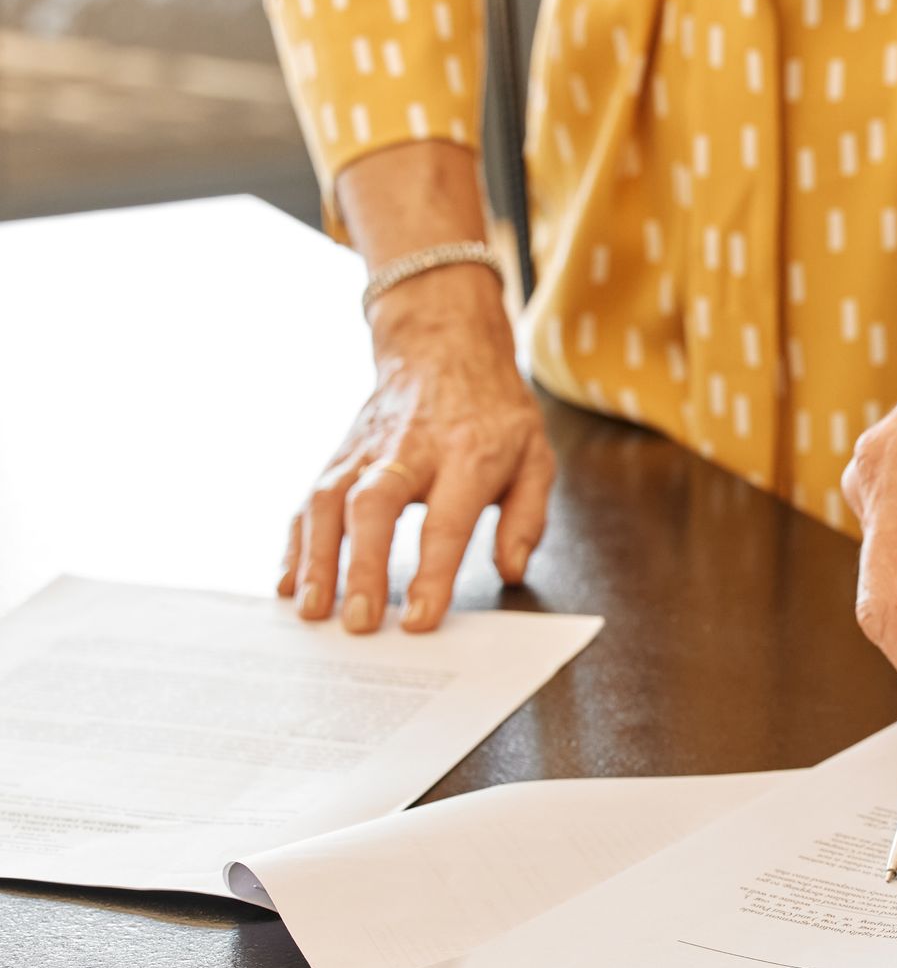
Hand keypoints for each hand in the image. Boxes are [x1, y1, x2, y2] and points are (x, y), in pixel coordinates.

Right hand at [279, 264, 552, 632]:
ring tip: (311, 610)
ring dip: (316, 558)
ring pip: (328, 500)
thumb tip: (511, 570)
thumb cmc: (494, 413)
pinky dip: (294, 541)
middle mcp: (409, 450)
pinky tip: (289, 581)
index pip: (447, 521)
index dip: (432, 573)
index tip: (419, 618)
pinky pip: (308, 497)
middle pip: (373, 505)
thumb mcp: (536, 457)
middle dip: (362, 565)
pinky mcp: (339, 454)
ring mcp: (366, 450)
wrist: (445, 346)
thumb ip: (527, 518)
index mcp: (468, 454)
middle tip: (358, 621)